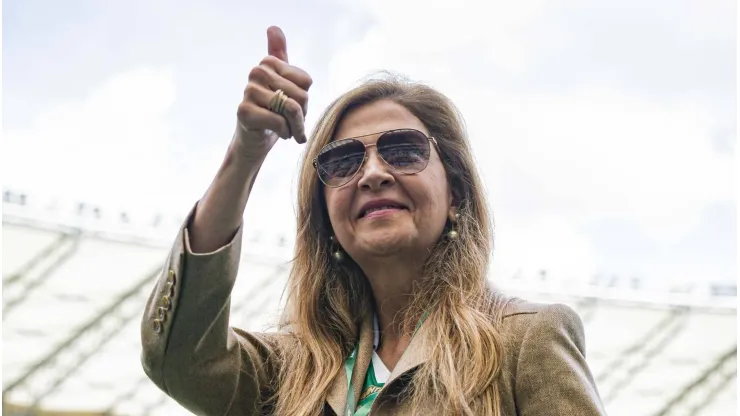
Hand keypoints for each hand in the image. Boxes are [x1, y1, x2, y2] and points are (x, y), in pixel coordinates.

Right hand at [235, 26, 312, 157]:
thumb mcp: (282, 84)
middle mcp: (256, 72)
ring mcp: (248, 91)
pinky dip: (284, 133)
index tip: (291, 104)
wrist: (254, 142)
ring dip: (294, 126)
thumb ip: (280, 55)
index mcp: (268, 63)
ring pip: (292, 109)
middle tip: (289, 121)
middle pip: (301, 95)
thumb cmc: (273, 114)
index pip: (306, 82)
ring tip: (286, 129)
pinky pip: (280, 122)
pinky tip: (277, 133)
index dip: (304, 99)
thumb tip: (273, 27)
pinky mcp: (244, 111)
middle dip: (301, 115)